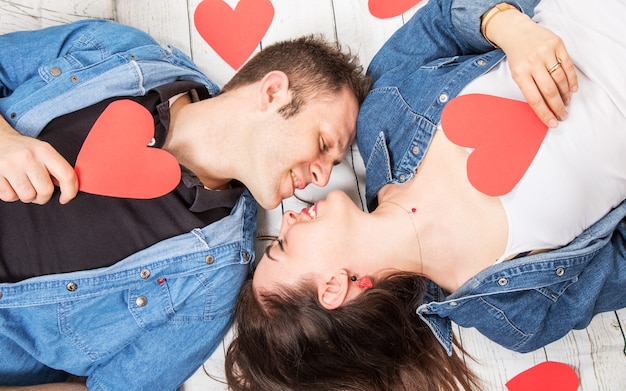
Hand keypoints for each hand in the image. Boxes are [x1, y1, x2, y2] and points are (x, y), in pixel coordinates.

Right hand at [0, 119, 77, 204]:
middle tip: (38, 191)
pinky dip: (11, 195)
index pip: (66, 175)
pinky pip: (9, 196)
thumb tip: (69, 187)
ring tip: (23, 185)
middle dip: (43, 196)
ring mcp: (11, 165)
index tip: (65, 198)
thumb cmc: (23, 149)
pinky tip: (11, 184)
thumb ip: (56, 168)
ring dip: (27, 196)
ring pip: (28, 196)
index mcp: (45, 151)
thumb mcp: (42, 151)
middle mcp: (29, 157)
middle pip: (46, 190)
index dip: (70, 192)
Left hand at [484, 10, 577, 127]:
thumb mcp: (516, 73)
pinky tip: (572, 89)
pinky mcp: (557, 44)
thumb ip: (529, 88)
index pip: (534, 98)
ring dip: (565, 94)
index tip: (552, 123)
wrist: (517, 32)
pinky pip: (568, 65)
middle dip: (558, 106)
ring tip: (566, 102)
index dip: (544, 113)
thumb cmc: (517, 57)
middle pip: (549, 91)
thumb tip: (544, 108)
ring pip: (560, 79)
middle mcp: (533, 62)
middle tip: (563, 115)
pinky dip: (572, 79)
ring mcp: (546, 52)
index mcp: (520, 73)